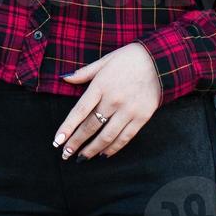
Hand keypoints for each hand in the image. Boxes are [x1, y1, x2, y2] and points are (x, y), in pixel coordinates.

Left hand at [52, 43, 161, 160]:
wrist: (159, 60)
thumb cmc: (128, 58)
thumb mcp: (104, 60)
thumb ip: (84, 72)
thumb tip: (64, 78)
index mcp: (101, 85)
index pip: (80, 111)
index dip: (67, 127)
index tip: (57, 141)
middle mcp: (113, 100)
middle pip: (90, 126)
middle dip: (76, 142)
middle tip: (65, 153)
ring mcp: (128, 110)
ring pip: (106, 136)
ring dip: (92, 149)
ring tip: (81, 158)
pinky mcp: (142, 117)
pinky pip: (125, 137)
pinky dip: (113, 148)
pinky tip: (103, 154)